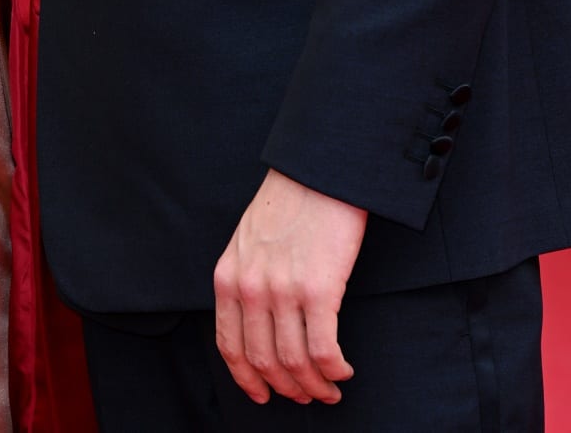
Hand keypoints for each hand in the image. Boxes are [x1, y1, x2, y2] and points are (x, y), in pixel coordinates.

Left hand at [213, 168, 366, 406]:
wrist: (317, 173)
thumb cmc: (288, 205)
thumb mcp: (247, 242)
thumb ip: (246, 280)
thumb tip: (258, 328)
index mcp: (227, 276)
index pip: (229, 345)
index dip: (247, 378)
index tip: (262, 394)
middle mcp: (250, 287)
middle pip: (263, 361)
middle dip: (287, 388)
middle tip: (307, 396)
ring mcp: (282, 290)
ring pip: (294, 363)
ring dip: (315, 387)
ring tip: (330, 389)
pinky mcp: (318, 289)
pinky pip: (323, 350)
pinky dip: (334, 370)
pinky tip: (343, 370)